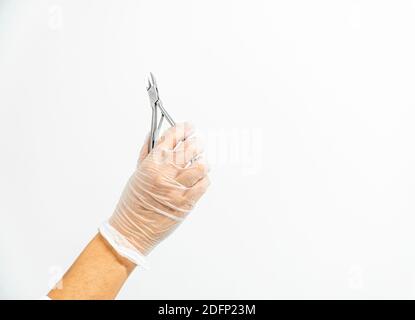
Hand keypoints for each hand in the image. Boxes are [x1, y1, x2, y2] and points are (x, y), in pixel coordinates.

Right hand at [101, 122, 209, 259]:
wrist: (132, 231)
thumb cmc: (132, 204)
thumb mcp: (137, 174)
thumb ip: (147, 152)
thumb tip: (154, 133)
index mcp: (151, 164)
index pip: (171, 137)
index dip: (183, 129)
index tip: (189, 126)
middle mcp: (165, 174)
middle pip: (190, 148)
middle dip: (197, 142)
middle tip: (198, 142)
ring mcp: (177, 188)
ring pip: (201, 165)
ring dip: (203, 161)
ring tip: (200, 162)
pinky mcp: (187, 203)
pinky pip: (204, 184)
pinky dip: (204, 179)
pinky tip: (199, 179)